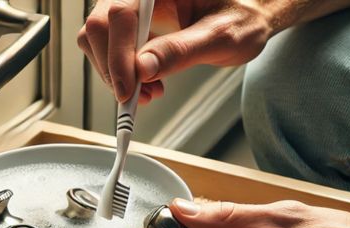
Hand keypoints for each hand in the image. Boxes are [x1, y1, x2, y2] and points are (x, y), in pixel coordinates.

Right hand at [77, 0, 272, 103]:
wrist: (250, 13)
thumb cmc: (244, 15)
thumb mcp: (220, 35)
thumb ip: (181, 51)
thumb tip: (144, 69)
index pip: (120, 14)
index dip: (118, 55)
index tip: (128, 90)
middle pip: (100, 26)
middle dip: (114, 68)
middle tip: (137, 97)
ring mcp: (136, 5)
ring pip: (99, 38)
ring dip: (116, 73)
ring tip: (148, 93)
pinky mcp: (135, 23)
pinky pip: (113, 47)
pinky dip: (123, 72)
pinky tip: (147, 85)